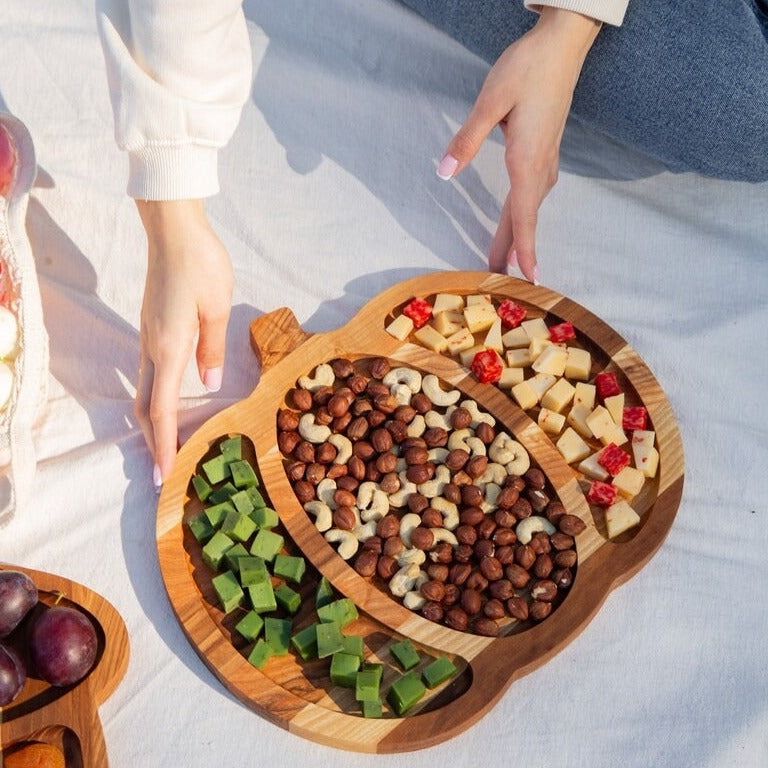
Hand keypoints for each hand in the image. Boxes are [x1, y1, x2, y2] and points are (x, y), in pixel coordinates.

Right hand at [134, 199, 232, 489]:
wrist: (173, 229)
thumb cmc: (200, 265)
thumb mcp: (217, 308)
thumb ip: (212, 349)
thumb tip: (206, 385)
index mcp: (168, 348)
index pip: (164, 408)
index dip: (165, 443)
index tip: (166, 474)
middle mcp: (151, 346)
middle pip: (146, 405)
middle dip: (154, 440)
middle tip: (164, 472)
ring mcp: (147, 336)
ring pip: (145, 389)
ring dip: (154, 421)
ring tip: (168, 445)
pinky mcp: (151, 326)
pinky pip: (150, 372)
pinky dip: (157, 397)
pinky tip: (171, 403)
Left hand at [437, 7, 600, 282]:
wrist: (562, 47)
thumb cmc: (528, 69)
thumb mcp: (491, 101)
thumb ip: (467, 139)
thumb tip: (445, 172)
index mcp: (528, 160)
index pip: (524, 216)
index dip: (525, 249)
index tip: (528, 279)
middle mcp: (540, 167)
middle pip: (523, 219)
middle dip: (512, 252)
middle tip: (501, 283)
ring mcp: (546, 161)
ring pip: (527, 208)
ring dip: (516, 236)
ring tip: (505, 264)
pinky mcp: (544, 154)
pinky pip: (530, 195)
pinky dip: (522, 217)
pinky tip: (516, 225)